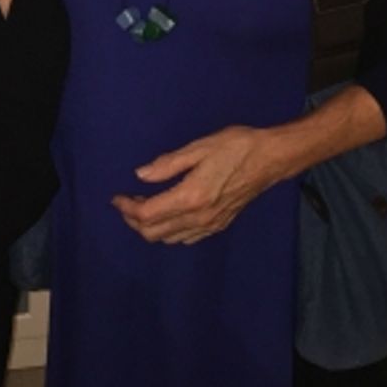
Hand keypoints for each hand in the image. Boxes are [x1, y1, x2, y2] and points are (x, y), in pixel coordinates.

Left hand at [112, 125, 282, 245]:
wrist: (270, 158)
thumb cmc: (235, 147)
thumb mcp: (199, 148)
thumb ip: (168, 164)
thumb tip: (140, 175)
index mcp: (190, 197)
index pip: (147, 214)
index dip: (126, 208)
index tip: (116, 197)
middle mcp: (199, 217)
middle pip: (154, 233)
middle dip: (134, 221)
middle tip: (127, 202)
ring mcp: (210, 225)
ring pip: (169, 239)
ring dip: (151, 227)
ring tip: (145, 205)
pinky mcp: (219, 225)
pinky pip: (186, 238)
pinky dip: (170, 231)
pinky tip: (168, 213)